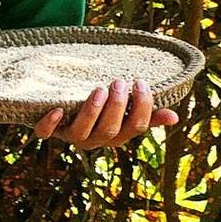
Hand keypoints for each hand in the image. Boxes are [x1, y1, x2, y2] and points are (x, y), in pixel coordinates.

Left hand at [33, 79, 179, 149]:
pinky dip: (50, 124)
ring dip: (91, 112)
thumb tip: (174, 117)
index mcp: (116, 134)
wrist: (58, 107)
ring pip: (82, 133)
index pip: (135, 128)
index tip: (141, 83)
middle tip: (119, 82)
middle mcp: (94, 140)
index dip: (141, 107)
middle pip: (109, 131)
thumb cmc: (99, 109)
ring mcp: (70, 136)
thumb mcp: (123, 111)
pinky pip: (46, 133)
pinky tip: (57, 109)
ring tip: (99, 89)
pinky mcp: (48, 130)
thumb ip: (145, 114)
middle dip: (116, 106)